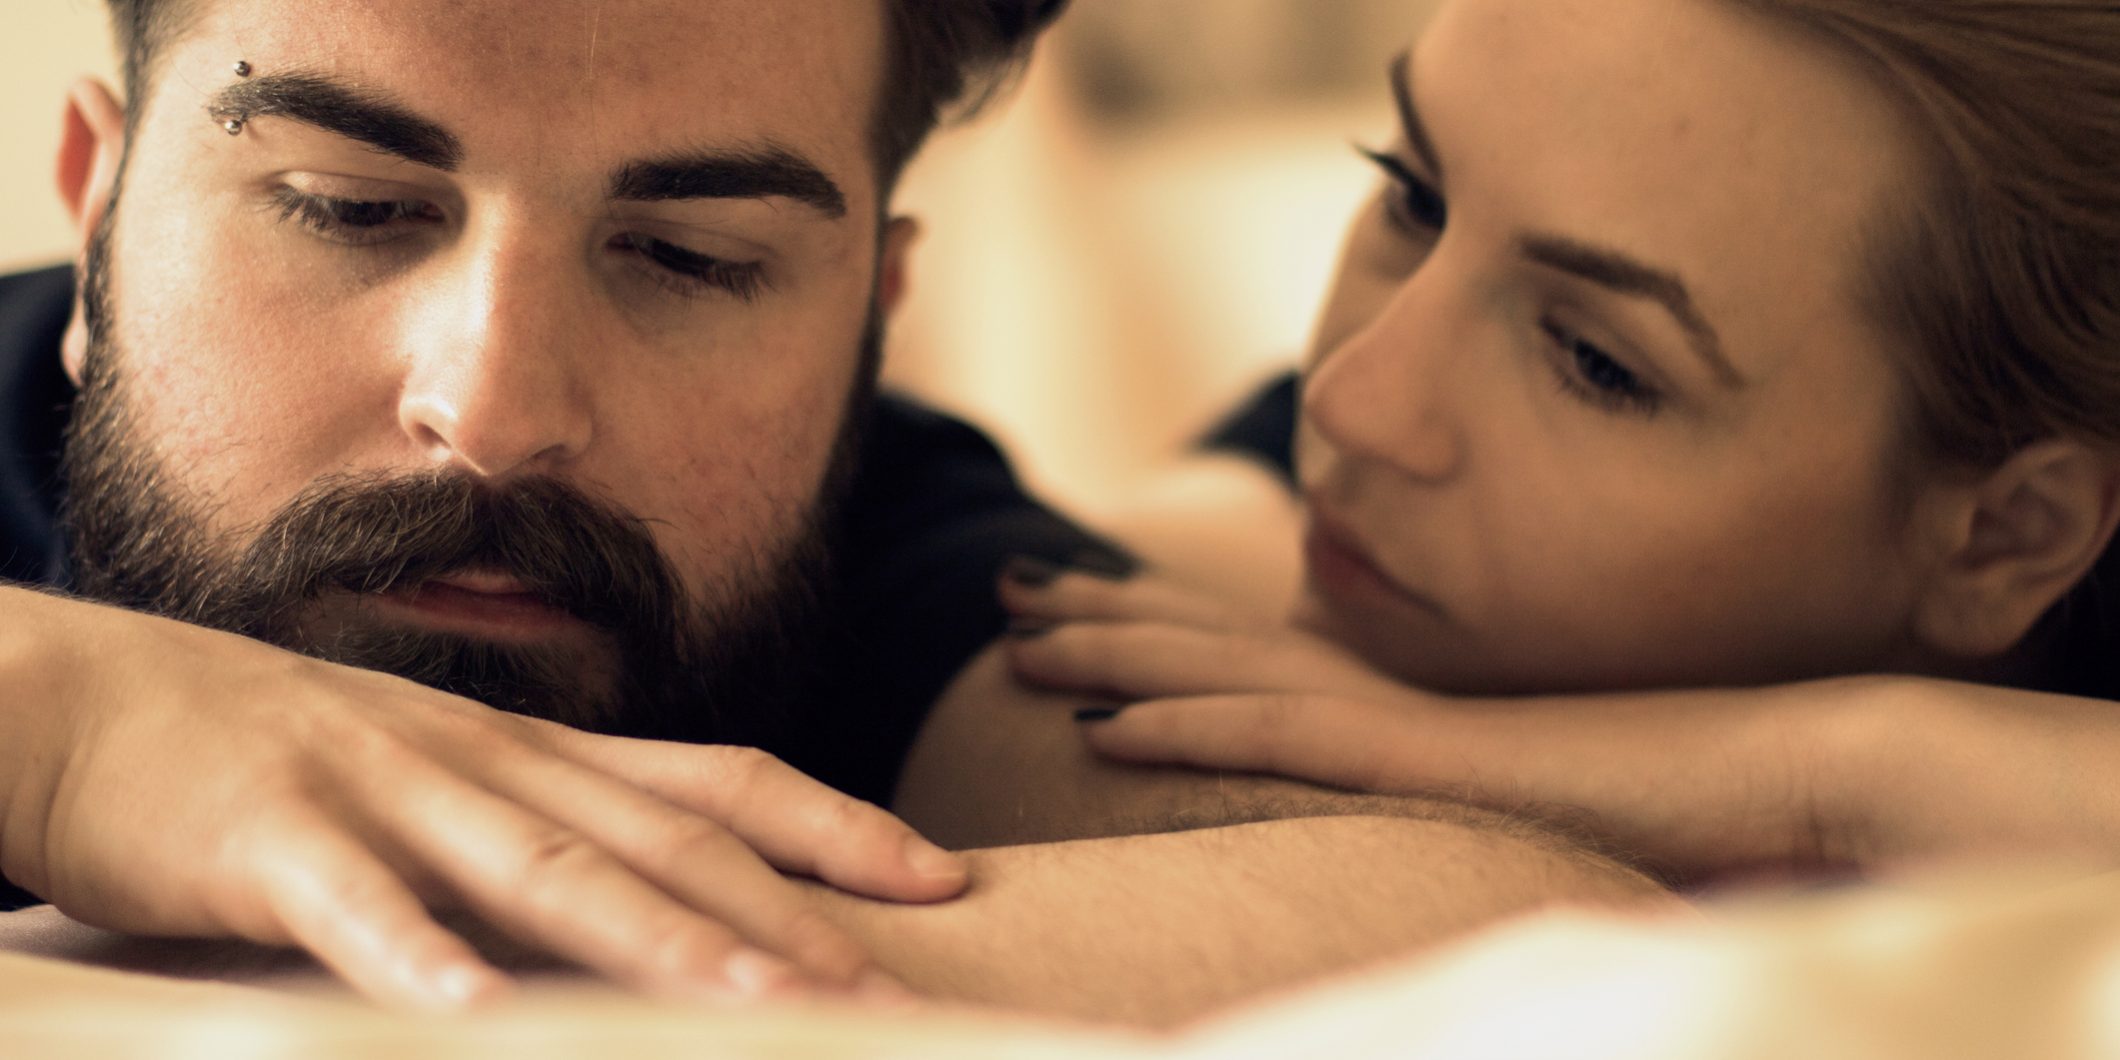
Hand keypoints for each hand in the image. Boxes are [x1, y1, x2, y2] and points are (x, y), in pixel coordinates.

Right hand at [0, 589, 965, 1009]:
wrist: (90, 698)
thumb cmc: (279, 755)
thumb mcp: (436, 779)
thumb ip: (544, 828)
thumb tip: (666, 898)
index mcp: (532, 752)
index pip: (718, 780)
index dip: (834, 826)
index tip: (939, 876)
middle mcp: (485, 764)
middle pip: (661, 843)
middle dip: (784, 919)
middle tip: (891, 988)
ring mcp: (383, 795)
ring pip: (543, 872)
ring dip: (657, 944)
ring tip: (759, 1007)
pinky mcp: (273, 840)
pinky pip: (356, 908)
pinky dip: (419, 960)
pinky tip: (473, 1016)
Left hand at [997, 566, 2112, 881]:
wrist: (1770, 771)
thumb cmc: (1664, 798)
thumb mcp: (1523, 792)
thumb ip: (1447, 789)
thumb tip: (1412, 811)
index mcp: (1398, 699)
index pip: (1249, 648)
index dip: (1155, 623)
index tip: (1067, 609)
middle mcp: (1385, 693)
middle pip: (1217, 639)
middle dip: (1106, 613)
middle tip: (1008, 592)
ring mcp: (1401, 719)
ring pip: (1227, 672)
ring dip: (1116, 657)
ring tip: (1018, 642)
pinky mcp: (1424, 759)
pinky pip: (1287, 736)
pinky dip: (1193, 726)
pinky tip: (1111, 731)